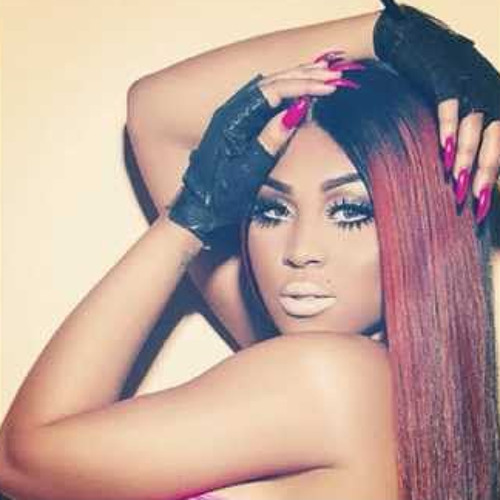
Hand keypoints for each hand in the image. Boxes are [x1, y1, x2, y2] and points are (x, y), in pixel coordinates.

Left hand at [168, 60, 361, 247]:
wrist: (199, 208)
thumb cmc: (220, 194)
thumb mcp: (248, 172)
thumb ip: (270, 140)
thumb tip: (296, 111)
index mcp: (232, 120)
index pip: (273, 92)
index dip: (302, 86)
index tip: (329, 87)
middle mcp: (231, 111)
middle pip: (271, 83)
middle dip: (304, 76)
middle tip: (334, 75)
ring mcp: (233, 116)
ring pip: (268, 87)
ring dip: (296, 79)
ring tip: (323, 73)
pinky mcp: (238, 125)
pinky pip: (265, 99)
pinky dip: (286, 90)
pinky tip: (299, 88)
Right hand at [374, 1, 499, 223]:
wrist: (406, 41)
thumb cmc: (425, 81)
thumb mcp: (450, 107)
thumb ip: (457, 133)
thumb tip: (454, 169)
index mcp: (492, 98)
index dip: (494, 171)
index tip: (484, 201)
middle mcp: (487, 86)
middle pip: (497, 134)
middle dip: (487, 169)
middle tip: (476, 199)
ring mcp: (467, 78)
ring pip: (476, 123)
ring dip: (467, 155)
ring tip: (458, 182)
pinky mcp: (444, 71)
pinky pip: (449, 103)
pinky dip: (449, 127)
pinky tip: (443, 152)